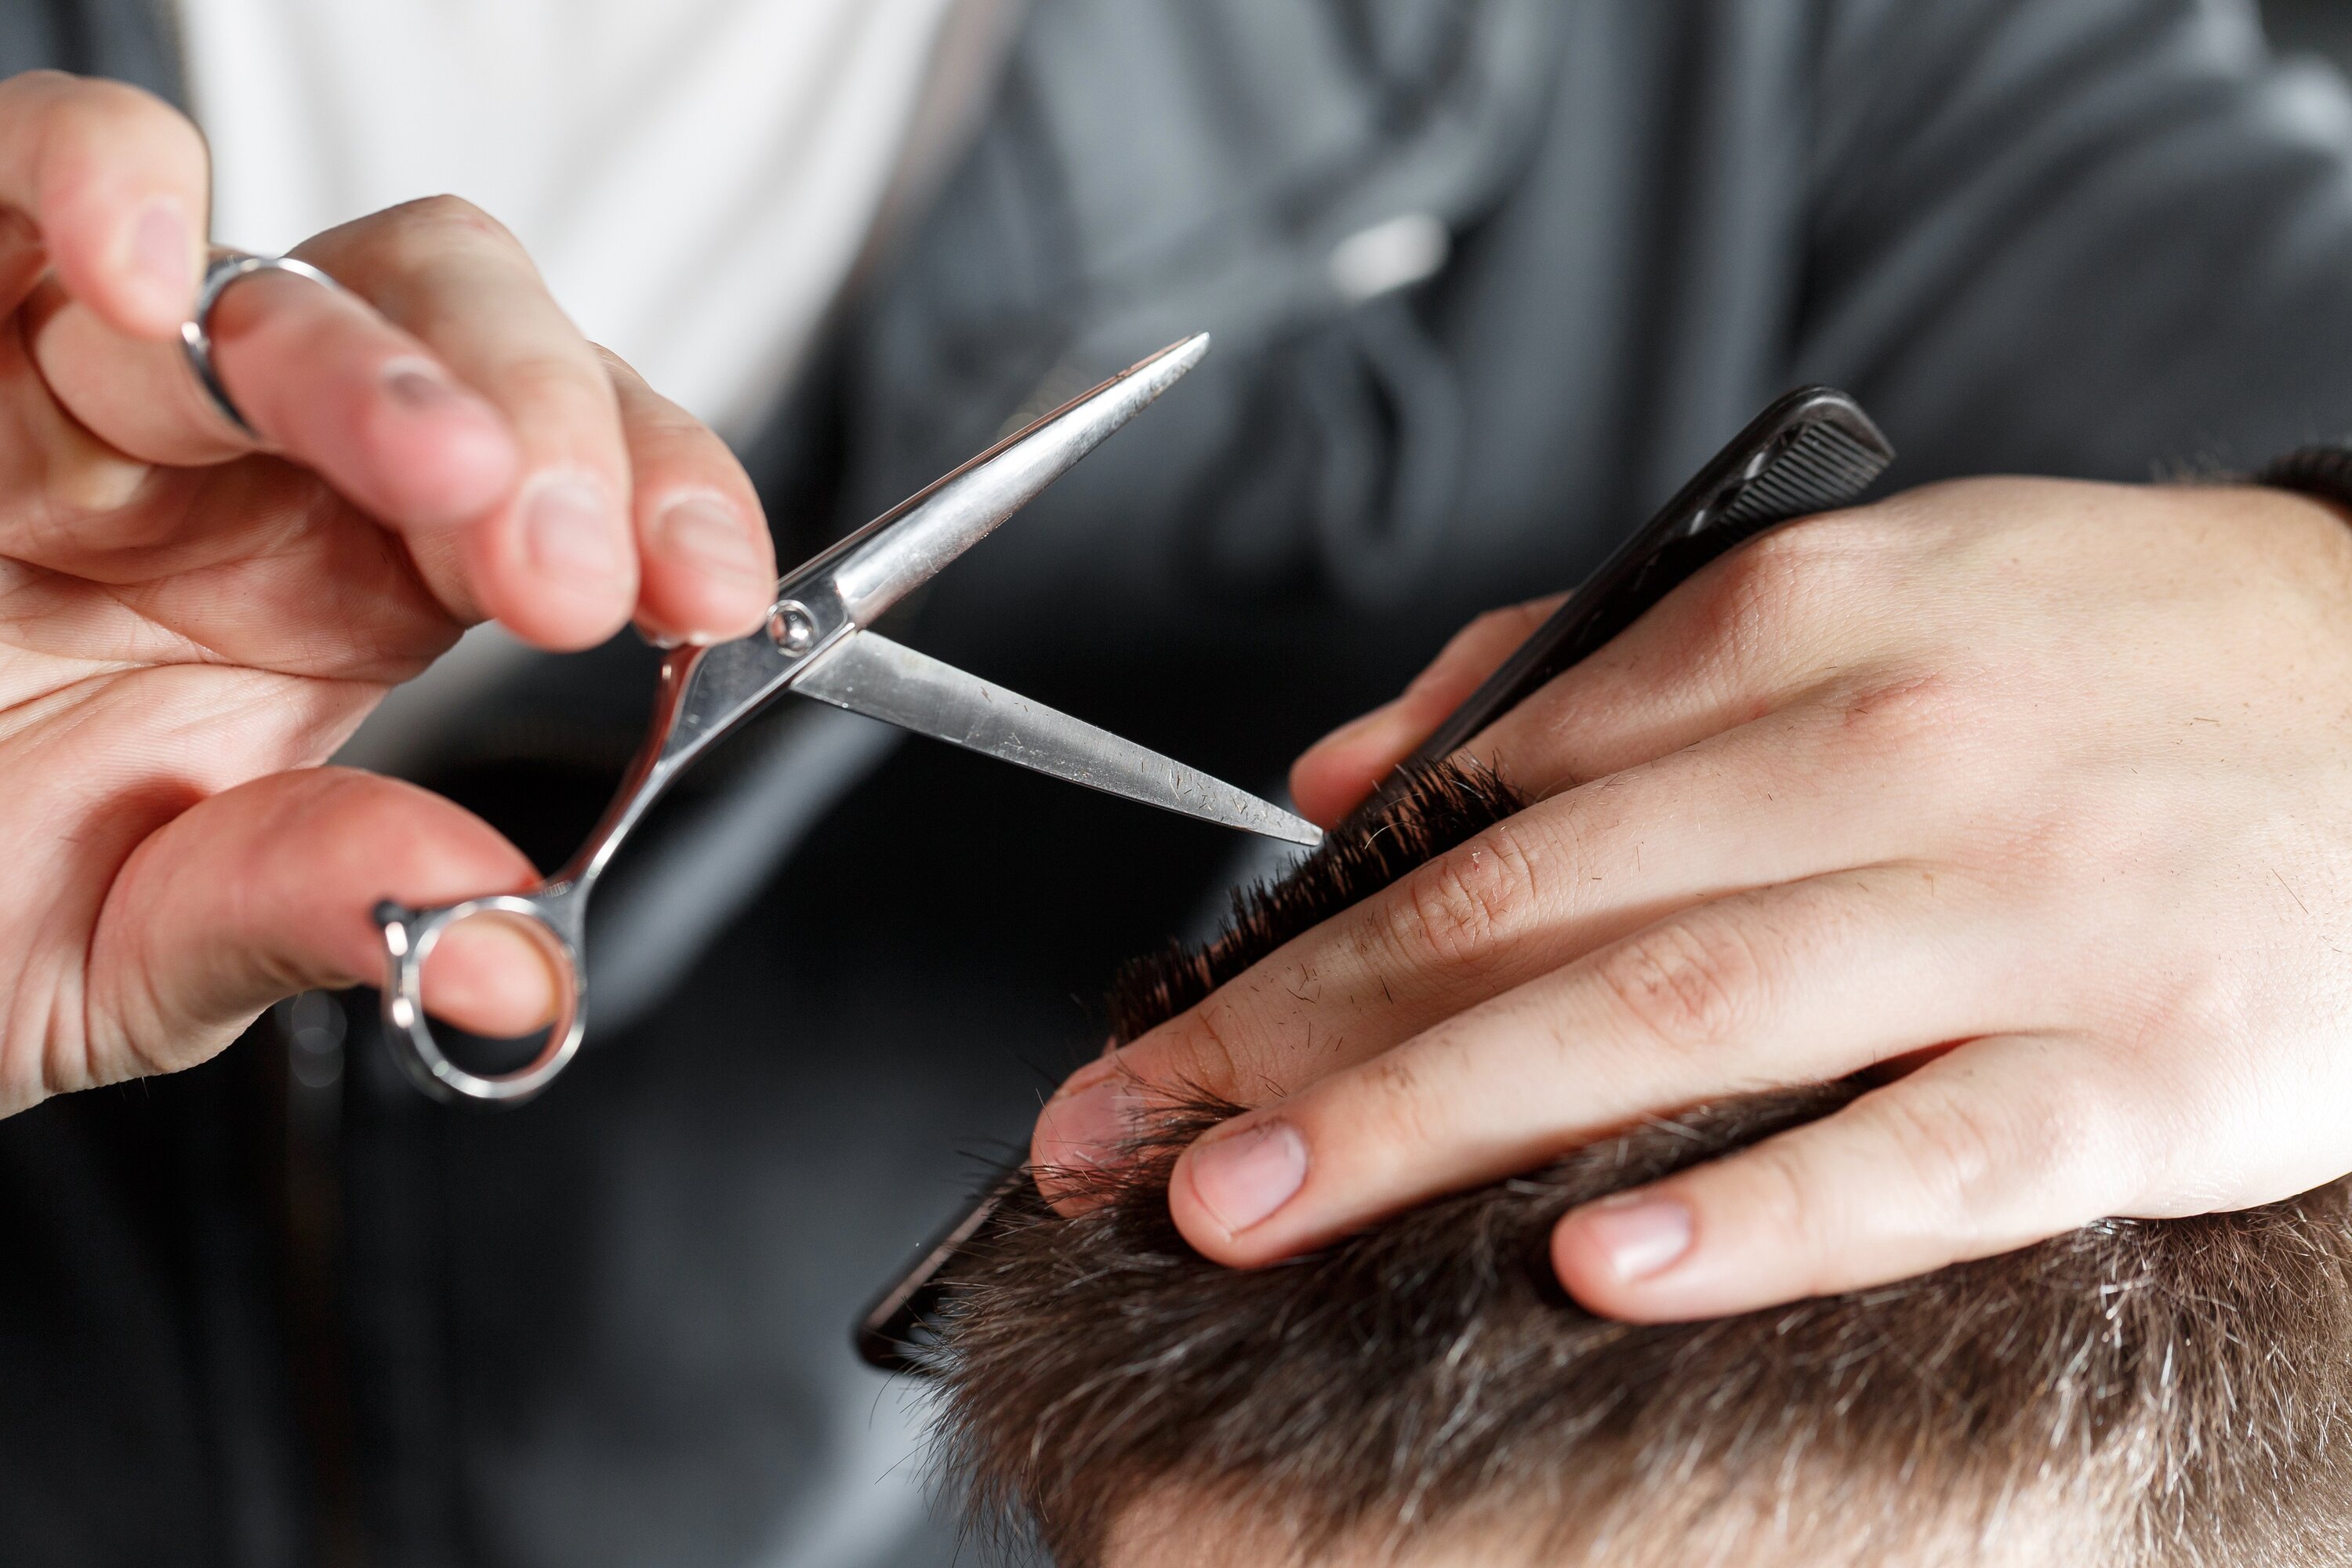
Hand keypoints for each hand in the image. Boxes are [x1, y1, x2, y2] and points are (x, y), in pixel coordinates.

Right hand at [0, 72, 776, 1113]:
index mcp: (339, 590)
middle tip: (569, 569)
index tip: (708, 596)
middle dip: (553, 436)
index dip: (657, 506)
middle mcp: (247, 464)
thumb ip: (308, 916)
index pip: (557, 486)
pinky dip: (89, 187)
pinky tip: (137, 279)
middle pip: (464, 346)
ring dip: (382, 363)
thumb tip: (511, 962)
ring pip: (283, 276)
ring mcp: (85, 376)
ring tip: (444, 479)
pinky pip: (18, 174)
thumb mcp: (116, 951)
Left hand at [1035, 474, 2351, 1320]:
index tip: (1163, 1029)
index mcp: (1787, 631)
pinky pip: (1922, 1149)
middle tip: (1131, 1136)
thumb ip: (1579, 666)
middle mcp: (1880, 754)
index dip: (1290, 928)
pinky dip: (1757, 1207)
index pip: (1478, 798)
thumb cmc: (2093, 655)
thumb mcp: (1848, 589)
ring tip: (1259, 1202)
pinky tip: (1603, 1262)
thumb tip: (1342, 772)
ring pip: (1675, 1018)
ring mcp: (2012, 911)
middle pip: (1527, 909)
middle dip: (1299, 1035)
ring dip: (1438, 1115)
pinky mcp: (2140, 1063)